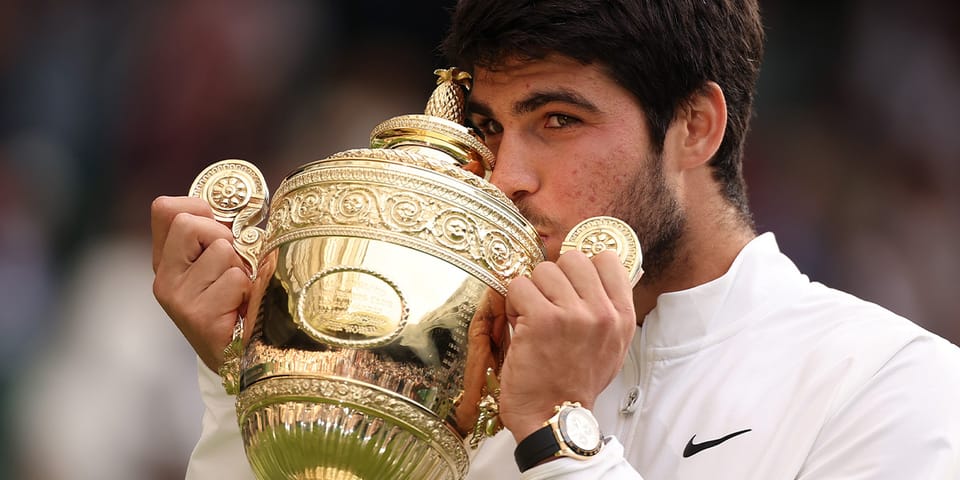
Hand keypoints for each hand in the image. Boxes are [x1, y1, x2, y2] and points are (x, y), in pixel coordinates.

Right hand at [151, 196, 250, 371]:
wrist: (237, 358)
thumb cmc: (235, 304)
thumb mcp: (221, 265)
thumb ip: (219, 237)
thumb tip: (243, 207)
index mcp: (167, 261)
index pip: (164, 209)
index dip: (198, 207)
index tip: (218, 226)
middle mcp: (165, 278)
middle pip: (189, 223)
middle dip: (222, 236)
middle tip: (234, 263)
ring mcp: (178, 297)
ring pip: (220, 250)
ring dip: (240, 267)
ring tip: (239, 291)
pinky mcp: (197, 315)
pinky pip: (234, 278)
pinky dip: (247, 289)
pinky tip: (241, 308)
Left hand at [498, 250, 636, 442]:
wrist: (554, 418)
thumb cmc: (576, 384)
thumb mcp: (610, 347)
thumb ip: (607, 309)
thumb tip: (594, 274)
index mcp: (622, 316)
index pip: (606, 259)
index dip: (582, 267)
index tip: (570, 284)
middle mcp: (602, 313)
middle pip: (572, 258)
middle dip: (553, 278)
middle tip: (547, 304)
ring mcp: (573, 314)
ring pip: (542, 270)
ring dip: (531, 292)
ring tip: (532, 319)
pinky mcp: (542, 319)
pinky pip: (519, 286)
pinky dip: (513, 304)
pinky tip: (520, 326)